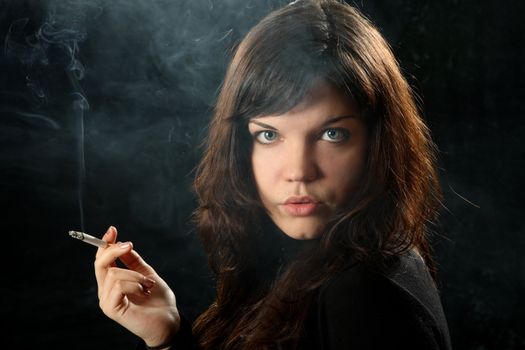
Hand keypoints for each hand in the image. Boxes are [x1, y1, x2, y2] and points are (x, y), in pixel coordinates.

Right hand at [94, 226, 179, 346]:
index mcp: (112, 282)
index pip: (102, 260)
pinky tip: (144, 291)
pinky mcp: (111, 309)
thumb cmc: (159, 300)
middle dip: (113, 250)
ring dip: (136, 275)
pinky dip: (134, 284)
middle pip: (99, 264)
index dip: (105, 244)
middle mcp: (105, 291)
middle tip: (129, 245)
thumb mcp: (146, 273)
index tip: (112, 230)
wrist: (168, 320)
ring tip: (149, 285)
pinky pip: (118, 286)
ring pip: (113, 274)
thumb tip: (122, 243)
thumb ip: (133, 261)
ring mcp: (106, 301)